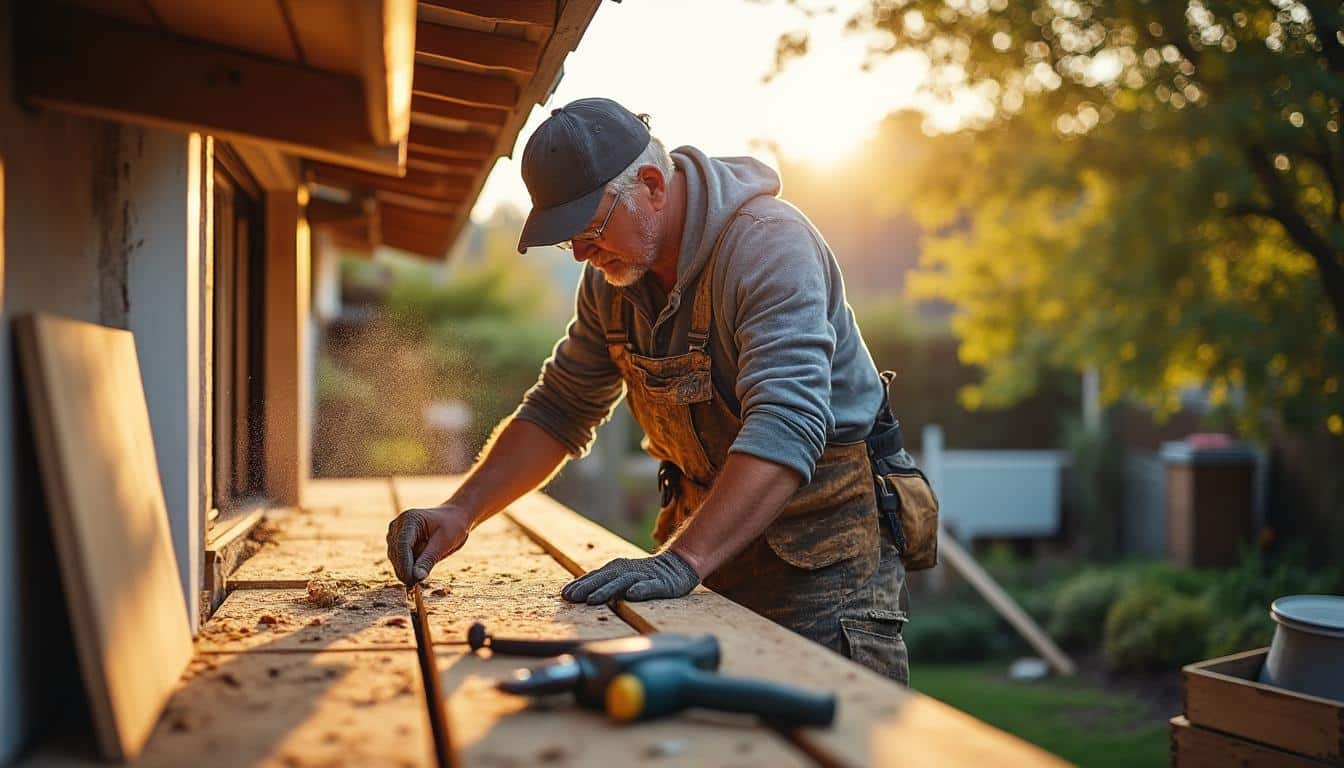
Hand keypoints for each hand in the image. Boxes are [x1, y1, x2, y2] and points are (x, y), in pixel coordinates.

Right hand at [386, 505, 471, 585]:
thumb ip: (429, 559)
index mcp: (409, 519)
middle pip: (396, 553)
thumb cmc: (452, 526)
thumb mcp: (445, 542)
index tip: (411, 582)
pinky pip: (400, 560)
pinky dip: (408, 568)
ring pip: (396, 559)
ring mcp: (395, 534)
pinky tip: (418, 572)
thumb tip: (416, 578)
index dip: (405, 565)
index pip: (402, 545)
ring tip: (420, 578)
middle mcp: (398, 525)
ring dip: (406, 570)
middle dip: (405, 571)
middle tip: (415, 587)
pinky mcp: (397, 543)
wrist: (453, 518)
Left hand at [560, 550, 700, 604]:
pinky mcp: (661, 583)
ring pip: (623, 583)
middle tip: (572, 598)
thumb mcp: (621, 577)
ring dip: (607, 590)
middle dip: (587, 587)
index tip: (565, 595)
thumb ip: (601, 583)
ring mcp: (644, 576)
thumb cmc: (644, 575)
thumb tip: (573, 593)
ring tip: (593, 599)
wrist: (678, 565)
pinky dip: (641, 589)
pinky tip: (632, 594)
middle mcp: (627, 570)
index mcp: (616, 569)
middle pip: (605, 579)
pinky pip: (650, 586)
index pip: (594, 577)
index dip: (579, 585)